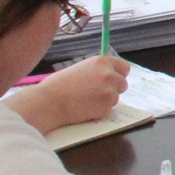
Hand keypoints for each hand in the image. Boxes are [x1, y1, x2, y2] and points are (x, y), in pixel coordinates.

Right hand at [11, 55, 131, 133]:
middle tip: (97, 94)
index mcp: (102, 62)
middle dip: (113, 89)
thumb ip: (97, 71)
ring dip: (105, 102)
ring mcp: (109, 91)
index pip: (124, 67)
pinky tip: (85, 110)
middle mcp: (109, 74)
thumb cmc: (58, 85)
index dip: (119, 74)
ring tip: (86, 101)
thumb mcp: (81, 69)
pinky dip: (99, 113)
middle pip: (123, 84)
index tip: (114, 80)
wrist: (49, 101)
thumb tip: (109, 76)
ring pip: (115, 98)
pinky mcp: (106, 107)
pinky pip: (108, 111)